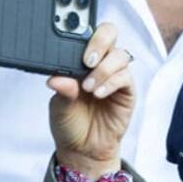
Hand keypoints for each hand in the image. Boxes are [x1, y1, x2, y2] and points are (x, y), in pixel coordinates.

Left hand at [47, 23, 134, 178]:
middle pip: (109, 34)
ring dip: (103, 69)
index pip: (85, 36)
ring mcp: (114, 76)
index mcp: (78, 62)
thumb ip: (61, 90)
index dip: (80, 32)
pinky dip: (111, 83)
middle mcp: (99, 64)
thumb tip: (56, 78)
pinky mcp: (127, 91)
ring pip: (119, 55)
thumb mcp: (58, 107)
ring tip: (89, 88)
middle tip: (87, 60)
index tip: (69, 44)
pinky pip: (125, 78)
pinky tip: (99, 93)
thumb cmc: (69, 124)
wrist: (82, 149)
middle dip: (99, 42)